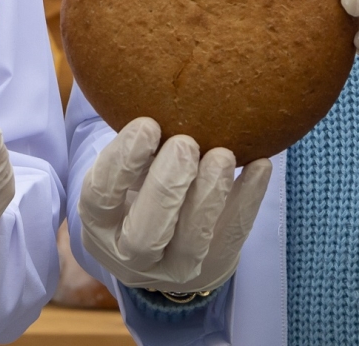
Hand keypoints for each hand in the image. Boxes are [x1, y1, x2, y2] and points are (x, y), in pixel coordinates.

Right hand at [78, 118, 271, 296]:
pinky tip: (259, 165)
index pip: (101, 197)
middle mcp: (130, 255)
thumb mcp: (126, 173)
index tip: (147, 124)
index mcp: (99, 224)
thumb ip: (136, 147)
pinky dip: (248, 201)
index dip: (122, 161)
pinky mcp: (215, 266)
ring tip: (223, 155)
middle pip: (144, 234)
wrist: (168, 248)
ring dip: (208, 198)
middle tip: (185, 143)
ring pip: (191, 244)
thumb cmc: (140, 190)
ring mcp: (173, 269)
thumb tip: (158, 89)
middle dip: (166, 187)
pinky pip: (233, 238)